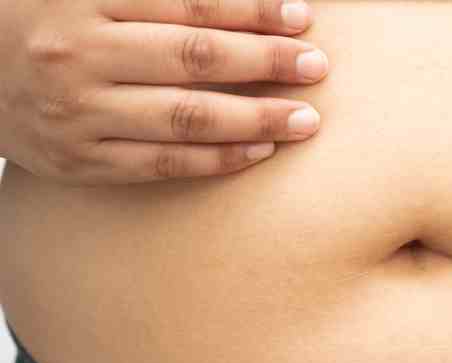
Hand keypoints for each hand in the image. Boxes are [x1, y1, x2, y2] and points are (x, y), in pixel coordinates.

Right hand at [0, 0, 327, 183]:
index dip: (252, 11)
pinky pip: (161, 164)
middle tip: (316, 67)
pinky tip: (259, 151)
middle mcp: (78, 56)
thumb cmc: (42, 21)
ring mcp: (76, 114)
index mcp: (81, 0)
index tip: (301, 17)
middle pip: (193, 59)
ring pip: (184, 118)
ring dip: (254, 120)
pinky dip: (216, 159)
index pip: (188, 5)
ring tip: (304, 121)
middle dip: (265, 62)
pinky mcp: (77, 161)